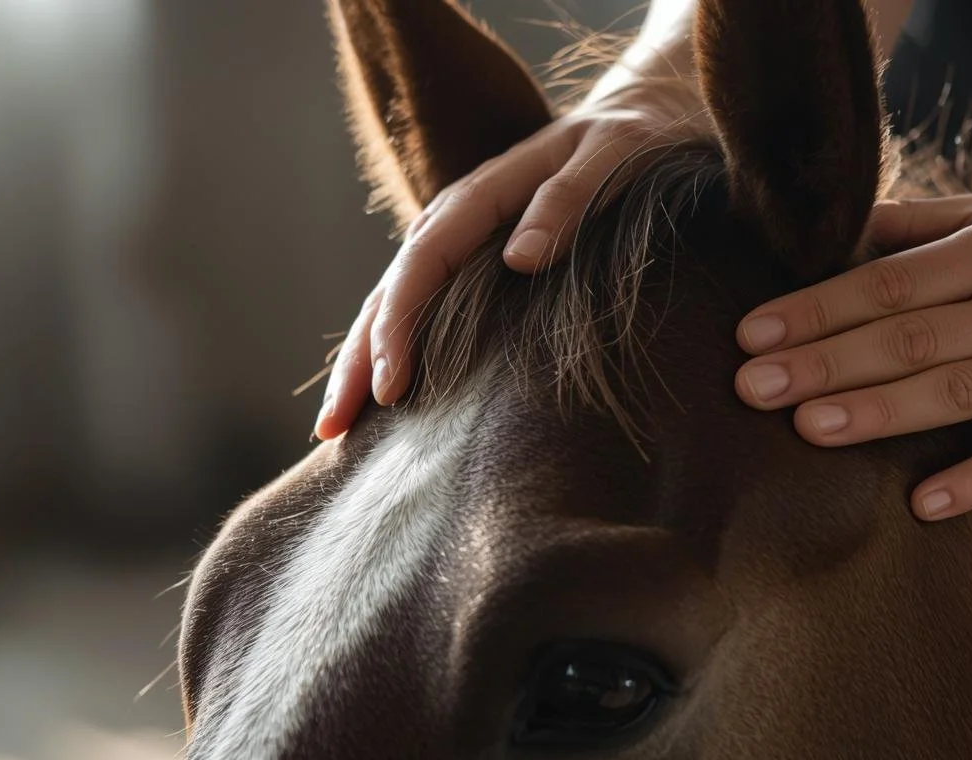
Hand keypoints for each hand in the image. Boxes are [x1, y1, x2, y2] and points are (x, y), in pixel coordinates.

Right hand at [314, 79, 707, 440]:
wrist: (639, 118)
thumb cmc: (630, 142)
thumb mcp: (612, 157)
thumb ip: (570, 200)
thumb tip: (520, 258)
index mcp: (483, 193)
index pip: (424, 263)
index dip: (400, 325)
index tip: (393, 387)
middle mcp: (456, 217)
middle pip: (390, 291)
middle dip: (358, 359)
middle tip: (332, 428)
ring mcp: (459, 241)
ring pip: (393, 302)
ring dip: (361, 362)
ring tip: (333, 429)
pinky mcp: (471, 262)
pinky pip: (419, 306)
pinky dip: (392, 348)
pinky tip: (379, 397)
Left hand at [732, 194, 971, 520]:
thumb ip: (910, 227)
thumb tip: (821, 233)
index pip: (890, 282)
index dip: (818, 309)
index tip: (753, 335)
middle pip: (912, 339)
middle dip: (826, 364)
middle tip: (754, 388)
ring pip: (956, 394)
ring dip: (879, 412)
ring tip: (807, 427)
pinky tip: (922, 504)